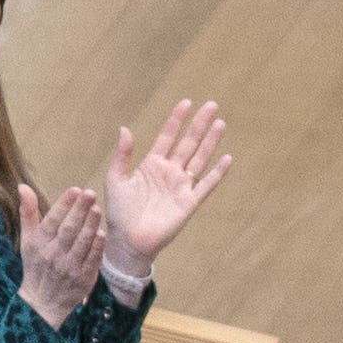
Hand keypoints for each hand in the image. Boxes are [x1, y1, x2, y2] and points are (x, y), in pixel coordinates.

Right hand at [15, 184, 103, 329]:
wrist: (43, 302)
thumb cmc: (36, 265)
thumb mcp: (27, 240)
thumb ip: (28, 213)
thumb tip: (23, 186)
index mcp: (39, 243)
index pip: (52, 220)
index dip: (64, 205)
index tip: (75, 190)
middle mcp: (53, 255)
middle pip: (69, 229)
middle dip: (80, 210)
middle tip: (90, 194)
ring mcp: (69, 268)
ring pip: (81, 243)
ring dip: (90, 225)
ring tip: (97, 209)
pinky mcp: (83, 279)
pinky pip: (91, 260)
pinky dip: (97, 247)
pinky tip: (102, 233)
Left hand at [104, 99, 229, 271]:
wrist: (129, 240)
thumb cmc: (119, 212)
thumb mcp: (115, 179)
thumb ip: (122, 155)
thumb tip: (125, 128)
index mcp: (152, 164)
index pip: (167, 136)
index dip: (176, 120)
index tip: (186, 103)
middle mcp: (170, 172)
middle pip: (188, 143)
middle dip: (199, 124)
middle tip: (211, 105)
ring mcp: (181, 187)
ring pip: (200, 159)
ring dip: (210, 142)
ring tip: (220, 123)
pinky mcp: (189, 203)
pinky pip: (206, 185)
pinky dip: (217, 173)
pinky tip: (227, 159)